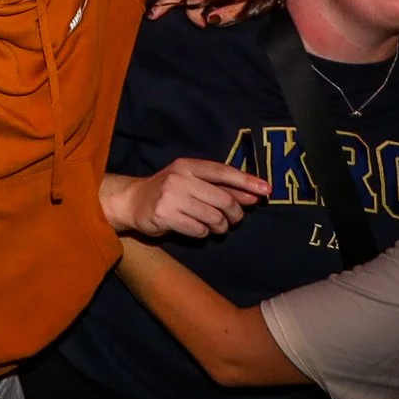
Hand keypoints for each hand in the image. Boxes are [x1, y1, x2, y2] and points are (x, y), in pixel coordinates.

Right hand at [100, 160, 269, 237]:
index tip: (266, 190)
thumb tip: (254, 195)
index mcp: (188, 165)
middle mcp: (179, 178)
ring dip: (220, 227)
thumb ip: (221, 187)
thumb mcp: (192, 182)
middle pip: (223, 199)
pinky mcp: (164, 215)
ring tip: (215, 227)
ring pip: (213, 217)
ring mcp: (170, 197)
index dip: (246, 181)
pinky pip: (199, 230)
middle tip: (233, 219)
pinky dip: (203, 233)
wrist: (132, 201)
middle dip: (234, 213)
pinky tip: (197, 229)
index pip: (223, 172)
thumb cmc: (168, 191)